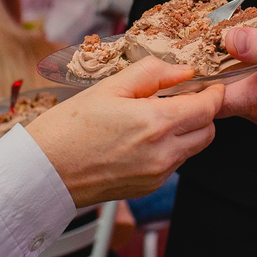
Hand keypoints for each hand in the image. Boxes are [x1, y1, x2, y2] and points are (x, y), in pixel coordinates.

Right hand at [26, 57, 223, 206]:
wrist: (43, 172)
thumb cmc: (68, 128)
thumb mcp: (110, 86)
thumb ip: (153, 73)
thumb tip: (183, 69)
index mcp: (156, 123)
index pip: (208, 108)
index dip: (212, 93)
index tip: (207, 84)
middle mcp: (163, 153)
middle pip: (208, 131)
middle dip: (203, 112)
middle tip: (183, 97)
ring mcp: (157, 174)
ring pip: (194, 148)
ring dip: (188, 131)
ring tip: (157, 116)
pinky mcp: (148, 187)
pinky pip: (174, 163)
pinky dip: (171, 148)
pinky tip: (143, 136)